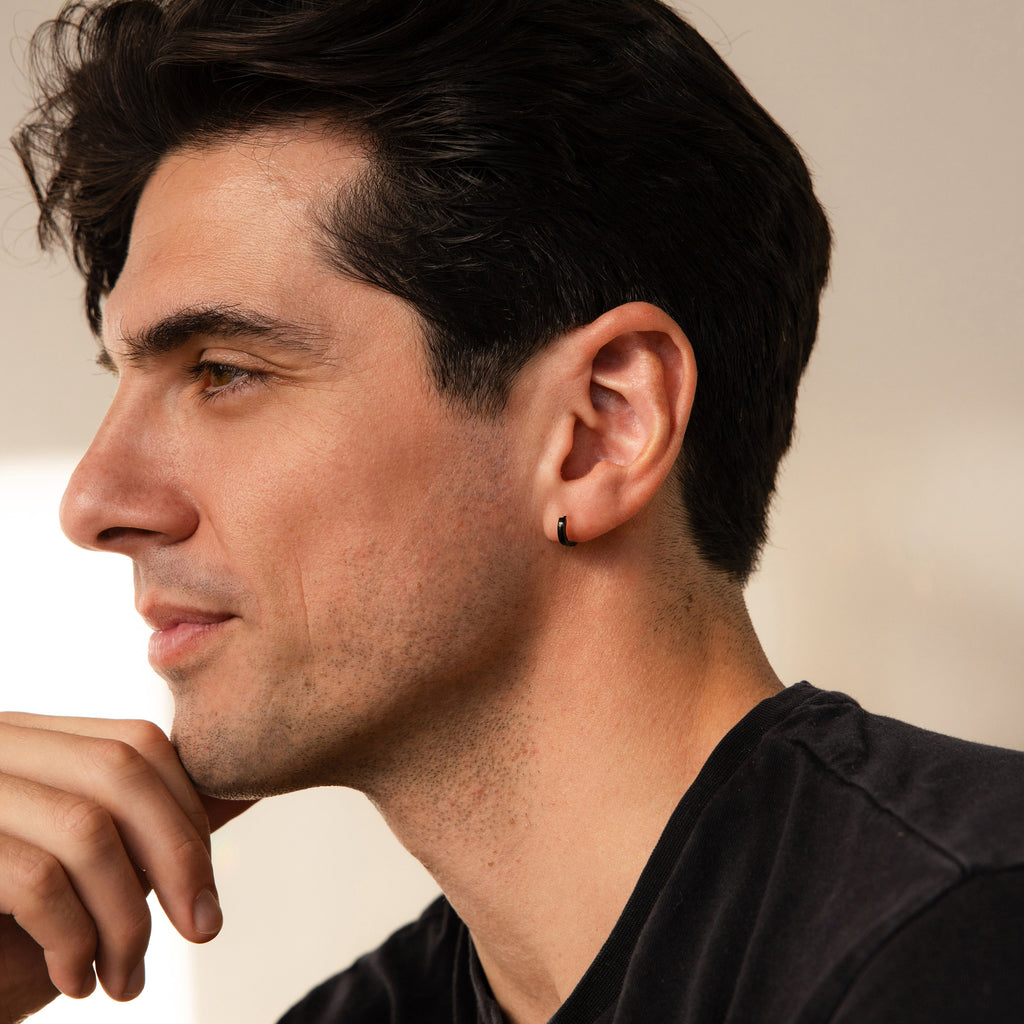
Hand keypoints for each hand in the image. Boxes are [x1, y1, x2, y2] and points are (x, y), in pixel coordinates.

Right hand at [0, 712, 251, 1018]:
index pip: (136, 742)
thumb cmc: (6, 938)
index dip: (186, 810)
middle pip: (119, 768)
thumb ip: (147, 830)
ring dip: (126, 918)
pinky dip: (74, 940)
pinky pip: (38, 881)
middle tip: (202, 928)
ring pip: (85, 828)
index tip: (204, 887)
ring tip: (126, 978)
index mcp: (30, 742)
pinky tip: (76, 980)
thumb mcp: (87, 872)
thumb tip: (242, 792)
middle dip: (178, 853)